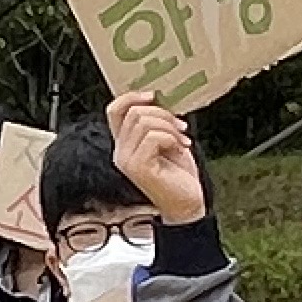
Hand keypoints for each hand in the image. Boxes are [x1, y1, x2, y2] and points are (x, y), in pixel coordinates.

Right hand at [108, 89, 207, 223]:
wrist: (187, 205)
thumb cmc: (179, 175)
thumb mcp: (168, 141)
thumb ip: (157, 123)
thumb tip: (159, 100)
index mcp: (125, 143)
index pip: (114, 110)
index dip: (132, 96)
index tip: (154, 96)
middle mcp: (120, 151)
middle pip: (134, 112)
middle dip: (164, 114)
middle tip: (181, 127)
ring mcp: (127, 160)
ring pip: (144, 122)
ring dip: (170, 127)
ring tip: (183, 140)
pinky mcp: (137, 167)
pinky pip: (153, 137)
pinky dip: (172, 138)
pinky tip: (181, 149)